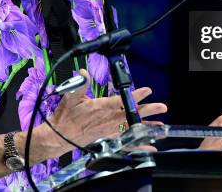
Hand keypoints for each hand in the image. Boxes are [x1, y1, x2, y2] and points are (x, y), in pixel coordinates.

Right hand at [47, 69, 167, 155]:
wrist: (59, 136)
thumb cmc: (66, 116)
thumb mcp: (70, 96)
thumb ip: (80, 83)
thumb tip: (83, 72)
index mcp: (100, 107)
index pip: (121, 101)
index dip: (135, 96)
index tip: (147, 91)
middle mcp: (108, 120)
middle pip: (131, 114)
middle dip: (148, 110)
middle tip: (162, 107)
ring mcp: (110, 131)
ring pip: (132, 128)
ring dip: (147, 127)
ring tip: (161, 126)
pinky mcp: (109, 139)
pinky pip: (126, 144)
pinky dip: (139, 147)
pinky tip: (150, 148)